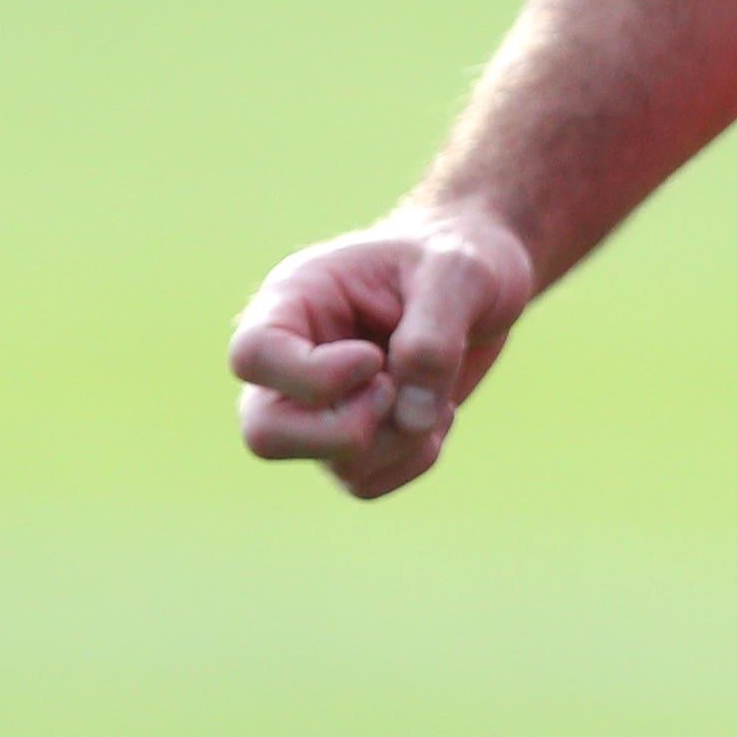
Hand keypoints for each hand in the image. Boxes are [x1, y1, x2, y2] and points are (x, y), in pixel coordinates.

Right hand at [228, 202, 537, 499]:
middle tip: (395, 392)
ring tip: (437, 390)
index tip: (375, 357)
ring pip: (331, 462)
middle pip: (265, 433)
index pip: (253, 355)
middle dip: (344, 430)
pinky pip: (366, 481)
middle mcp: (292, 359)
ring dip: (398, 439)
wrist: (484, 279)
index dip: (314, 376)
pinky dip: (411, 458)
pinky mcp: (352, 439)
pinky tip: (438, 411)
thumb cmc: (458, 255)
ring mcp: (318, 406)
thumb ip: (433, 336)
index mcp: (294, 299)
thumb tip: (411, 414)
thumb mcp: (459, 272)